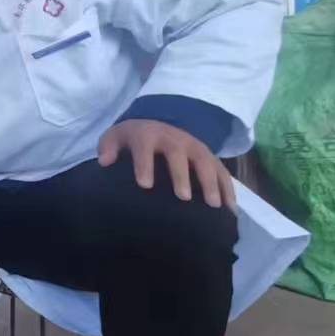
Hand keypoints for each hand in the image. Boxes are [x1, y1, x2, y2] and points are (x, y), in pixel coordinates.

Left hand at [98, 118, 234, 207]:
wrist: (156, 126)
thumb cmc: (132, 140)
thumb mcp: (115, 138)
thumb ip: (107, 148)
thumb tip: (104, 162)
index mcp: (147, 134)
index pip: (145, 147)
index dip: (144, 164)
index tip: (144, 185)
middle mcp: (174, 138)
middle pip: (178, 154)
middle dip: (181, 175)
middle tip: (183, 197)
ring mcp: (195, 146)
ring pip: (206, 162)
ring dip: (210, 182)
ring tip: (213, 205)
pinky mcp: (210, 157)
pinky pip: (223, 171)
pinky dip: (228, 189)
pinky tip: (230, 209)